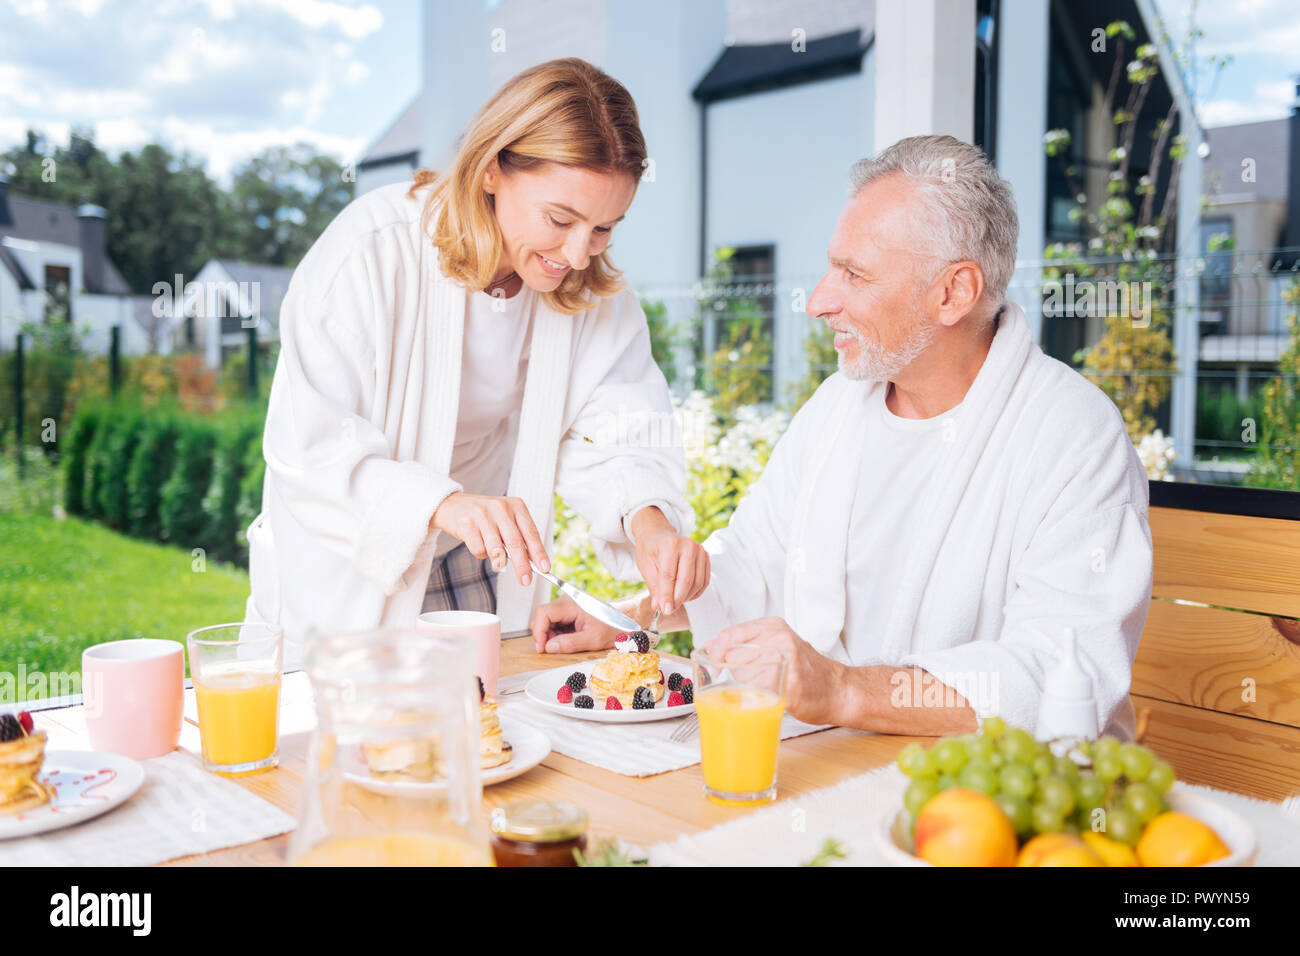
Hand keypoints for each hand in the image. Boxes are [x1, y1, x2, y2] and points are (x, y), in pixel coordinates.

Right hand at [432, 492, 549, 587]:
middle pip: (515, 543)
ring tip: (498, 560)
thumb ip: (518, 536)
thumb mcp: (506, 518)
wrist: (453, 505)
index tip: (545, 568)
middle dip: (522, 565)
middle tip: (526, 580)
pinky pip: (479, 550)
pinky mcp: (467, 524)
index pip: (531, 532)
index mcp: (516, 505)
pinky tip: (478, 543)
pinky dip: (481, 554)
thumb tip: (532, 561)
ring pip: (496, 549)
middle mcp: (501, 508)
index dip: (538, 552)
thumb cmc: (485, 516)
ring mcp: (483, 515)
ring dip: (499, 561)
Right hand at [530, 595, 620, 653]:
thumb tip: (549, 647)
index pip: (543, 612)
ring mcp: (565, 606)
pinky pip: (553, 623)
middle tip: (552, 649)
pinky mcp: (566, 613)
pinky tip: (567, 640)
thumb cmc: (612, 626)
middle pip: (542, 616)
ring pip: (546, 621)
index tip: (542, 647)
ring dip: (549, 636)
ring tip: (564, 644)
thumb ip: (570, 644)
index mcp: (571, 604)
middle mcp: (566, 602)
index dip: (538, 631)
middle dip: (544, 635)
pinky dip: (556, 634)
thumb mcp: (593, 639)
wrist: (623, 621)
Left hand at [631, 510, 709, 614]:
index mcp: (670, 545)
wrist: (658, 534)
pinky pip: (704, 581)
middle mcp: (689, 545)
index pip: (669, 576)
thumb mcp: (645, 566)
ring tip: (674, 600)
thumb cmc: (650, 549)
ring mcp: (700, 550)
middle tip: (669, 609)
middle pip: (687, 580)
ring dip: (687, 597)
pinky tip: (684, 595)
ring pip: (698, 583)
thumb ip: (654, 586)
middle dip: (678, 599)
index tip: (665, 610)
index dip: (667, 596)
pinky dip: (695, 592)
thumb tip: (660, 606)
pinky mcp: (706, 557)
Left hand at [706, 617, 842, 725]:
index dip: (717, 653)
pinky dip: (758, 698)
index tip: (716, 665)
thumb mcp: (776, 646)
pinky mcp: (789, 682)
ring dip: (747, 687)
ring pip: (741, 676)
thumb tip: (710, 646)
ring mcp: (785, 659)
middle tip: (756, 680)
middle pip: (733, 658)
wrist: (839, 690)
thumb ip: (744, 644)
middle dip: (736, 673)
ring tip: (767, 687)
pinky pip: (756, 691)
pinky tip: (772, 696)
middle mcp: (779, 638)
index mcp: (773, 626)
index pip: (729, 636)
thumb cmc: (806, 670)